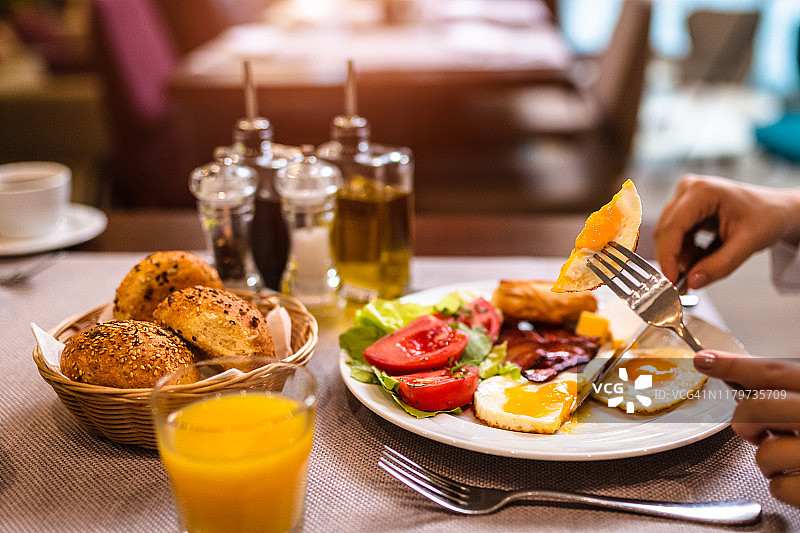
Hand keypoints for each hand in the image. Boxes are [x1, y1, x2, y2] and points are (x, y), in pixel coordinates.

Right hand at [653, 175, 799, 288]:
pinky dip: (684, 252)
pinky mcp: (685, 208)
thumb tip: (693, 281)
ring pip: (668, 235)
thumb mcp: (748, 244)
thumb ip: (720, 265)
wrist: (776, 210)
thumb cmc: (767, 217)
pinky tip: (700, 260)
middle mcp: (689, 190)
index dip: (668, 256)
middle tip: (681, 284)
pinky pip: (675, 235)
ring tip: (698, 271)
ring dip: (679, 257)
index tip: (670, 280)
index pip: (673, 226)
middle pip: (666, 231)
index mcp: (704, 191)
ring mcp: (685, 197)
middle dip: (673, 260)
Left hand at [694, 351, 799, 507]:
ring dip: (767, 458)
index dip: (734, 364)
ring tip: (791, 455)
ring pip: (765, 453)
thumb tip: (731, 371)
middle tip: (755, 427)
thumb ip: (786, 388)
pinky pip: (779, 488)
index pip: (774, 371)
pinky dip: (783, 486)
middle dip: (745, 420)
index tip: (705, 360)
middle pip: (758, 409)